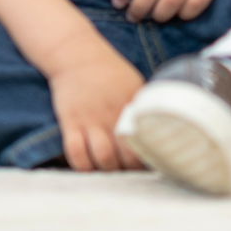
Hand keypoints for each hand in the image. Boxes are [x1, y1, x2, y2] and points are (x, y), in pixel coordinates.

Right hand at [48, 45, 145, 171]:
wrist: (77, 54)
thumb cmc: (109, 70)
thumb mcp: (133, 84)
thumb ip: (142, 106)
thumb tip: (160, 124)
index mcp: (132, 106)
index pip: (146, 140)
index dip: (148, 157)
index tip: (149, 165)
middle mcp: (113, 115)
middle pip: (126, 155)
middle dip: (128, 171)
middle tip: (128, 176)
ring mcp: (91, 119)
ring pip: (103, 158)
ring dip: (107, 171)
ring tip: (109, 174)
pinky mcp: (70, 121)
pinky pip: (75, 151)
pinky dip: (81, 165)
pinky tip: (87, 168)